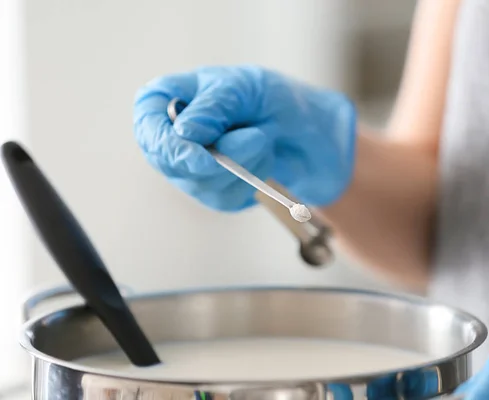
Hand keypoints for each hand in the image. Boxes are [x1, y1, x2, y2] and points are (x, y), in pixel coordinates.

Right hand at [133, 65, 355, 210]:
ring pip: (198, 183)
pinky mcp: (214, 191)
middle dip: (217, 157)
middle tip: (258, 138)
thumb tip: (183, 132)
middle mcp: (176, 134)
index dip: (165, 143)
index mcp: (175, 97)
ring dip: (243, 165)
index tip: (200, 156)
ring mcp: (193, 166)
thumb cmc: (279, 100)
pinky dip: (250, 182)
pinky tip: (264, 162)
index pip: (148, 121)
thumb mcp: (250, 90)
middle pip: (168, 160)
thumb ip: (215, 107)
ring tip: (265, 140)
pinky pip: (223, 198)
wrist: (316, 136)